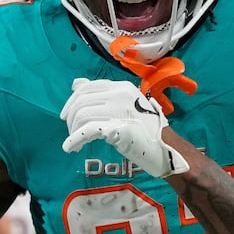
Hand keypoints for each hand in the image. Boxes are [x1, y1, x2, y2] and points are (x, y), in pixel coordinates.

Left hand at [60, 77, 189, 177]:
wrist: (168, 149)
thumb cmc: (147, 131)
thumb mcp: (124, 107)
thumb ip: (102, 96)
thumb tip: (76, 84)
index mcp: (122, 87)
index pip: (87, 88)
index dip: (71, 102)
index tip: (65, 117)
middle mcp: (120, 94)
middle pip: (81, 101)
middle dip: (70, 119)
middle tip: (71, 134)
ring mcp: (121, 110)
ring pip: (82, 115)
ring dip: (73, 131)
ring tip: (75, 144)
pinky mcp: (120, 128)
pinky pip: (88, 130)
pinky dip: (74, 139)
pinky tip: (71, 148)